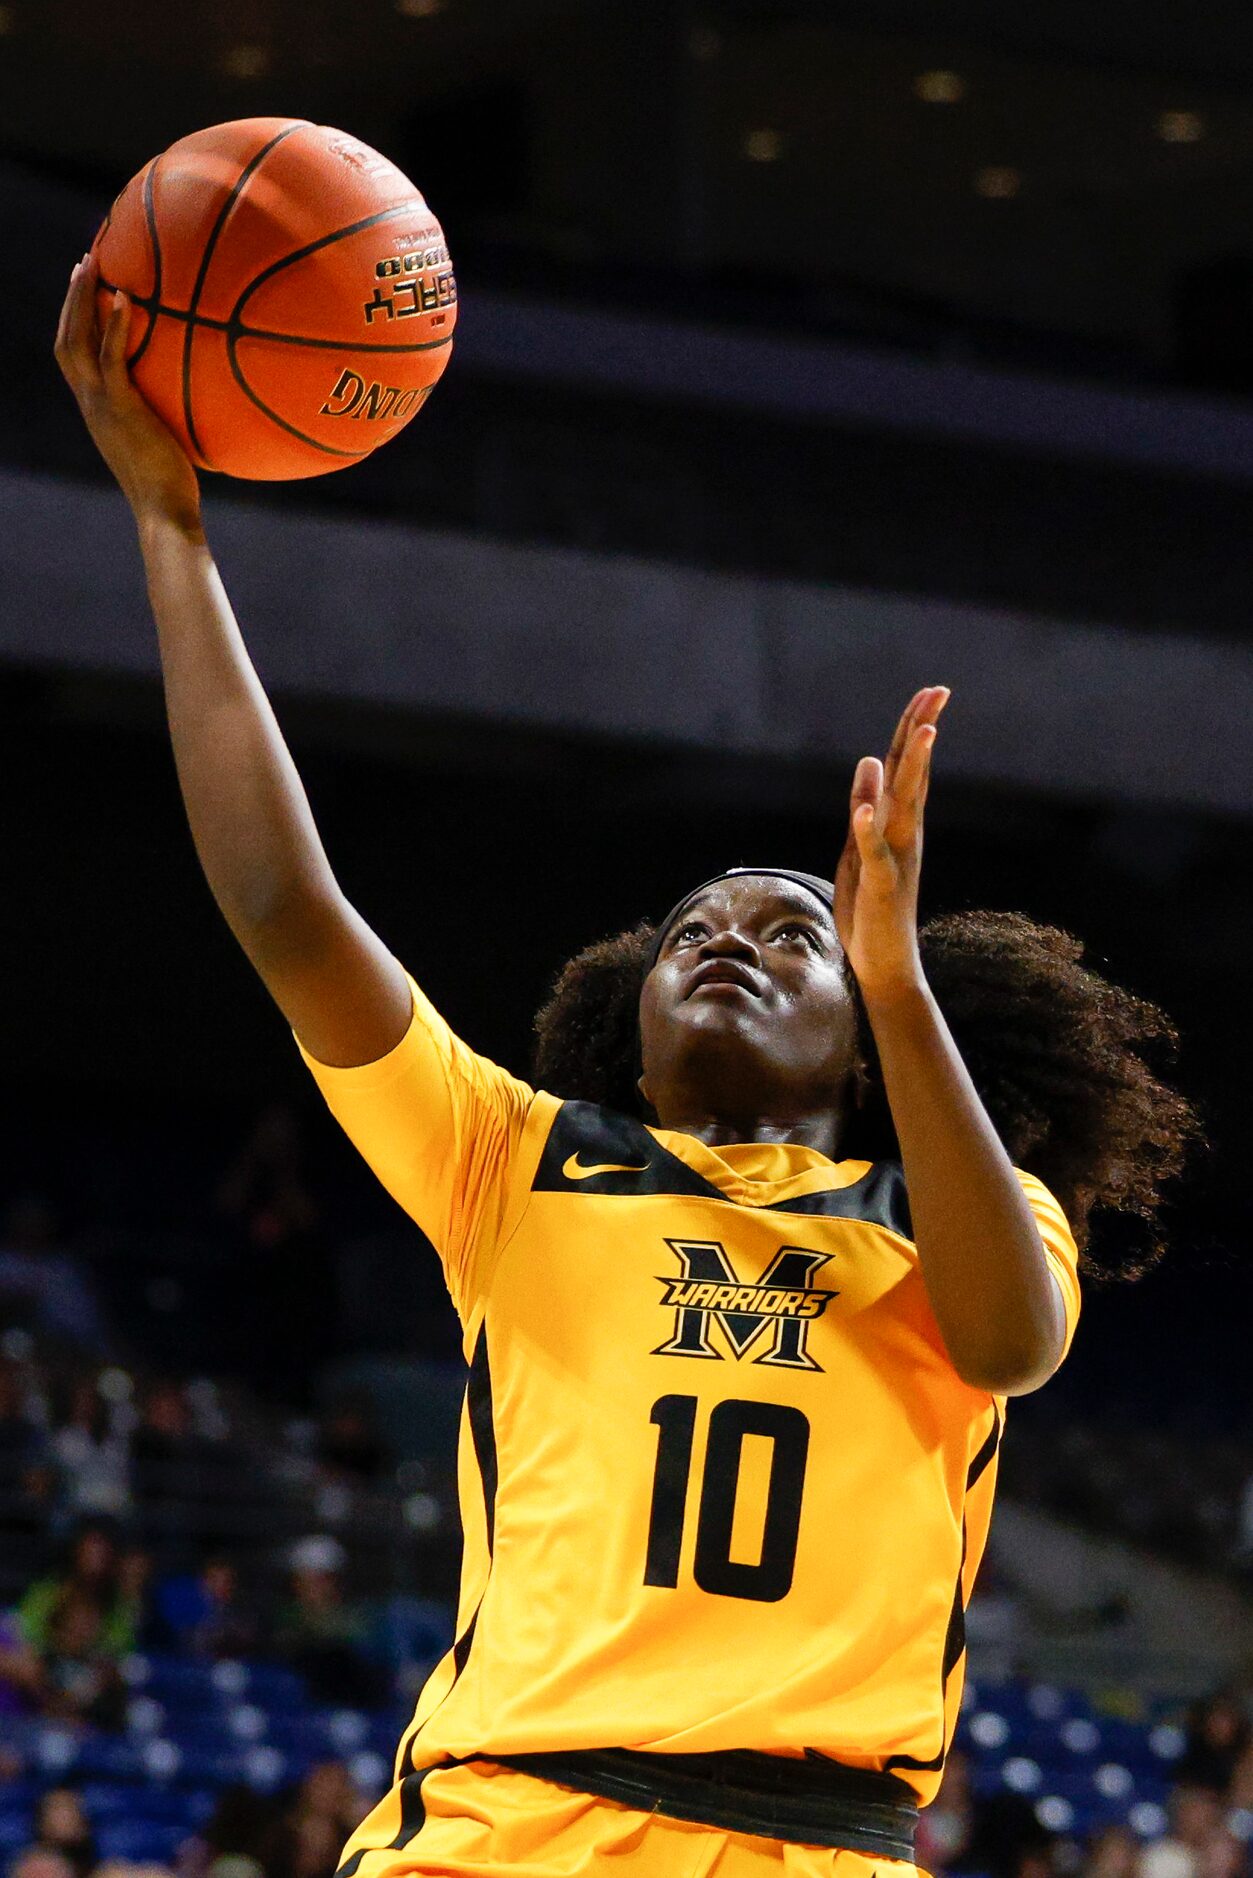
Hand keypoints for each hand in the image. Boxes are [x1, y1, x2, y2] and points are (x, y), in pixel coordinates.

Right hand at [54, 249, 202, 532]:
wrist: (164, 513)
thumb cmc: (172, 488)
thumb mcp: (163, 445)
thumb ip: (167, 420)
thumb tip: (201, 402)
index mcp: (96, 411)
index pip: (73, 359)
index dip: (74, 324)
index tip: (85, 293)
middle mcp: (90, 404)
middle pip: (65, 340)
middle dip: (71, 300)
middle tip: (82, 264)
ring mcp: (101, 406)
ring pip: (76, 340)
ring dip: (81, 300)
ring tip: (92, 264)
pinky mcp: (121, 409)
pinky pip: (111, 359)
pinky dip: (113, 327)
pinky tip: (125, 298)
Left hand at [834, 686, 948, 1002]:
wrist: (882, 963)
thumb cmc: (871, 906)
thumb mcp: (859, 847)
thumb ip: (865, 805)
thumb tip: (867, 760)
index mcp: (899, 823)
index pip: (906, 767)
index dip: (915, 728)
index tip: (932, 691)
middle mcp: (905, 834)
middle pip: (913, 774)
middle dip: (923, 732)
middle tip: (940, 692)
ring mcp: (896, 858)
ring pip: (904, 806)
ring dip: (912, 770)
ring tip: (924, 733)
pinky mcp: (882, 886)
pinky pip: (874, 855)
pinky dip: (868, 831)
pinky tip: (866, 810)